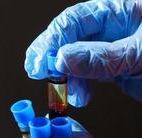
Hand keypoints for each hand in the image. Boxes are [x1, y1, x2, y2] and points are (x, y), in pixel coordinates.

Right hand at [25, 0, 141, 106]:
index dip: (53, 40)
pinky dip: (78, 87)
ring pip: (75, 60)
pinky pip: (87, 76)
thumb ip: (101, 56)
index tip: (41, 61)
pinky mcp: (114, 69)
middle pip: (69, 39)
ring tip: (64, 90)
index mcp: (118, 12)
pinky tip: (78, 95)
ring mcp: (111, 50)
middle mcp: (112, 29)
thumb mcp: (140, 51)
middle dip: (51, 57)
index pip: (73, 20)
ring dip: (65, 78)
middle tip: (37, 71)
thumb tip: (62, 59)